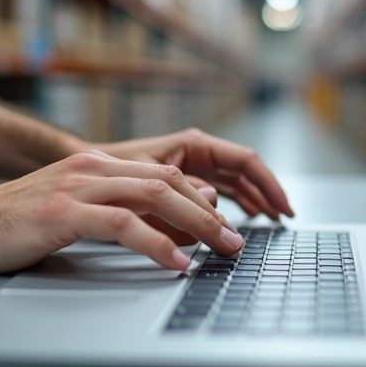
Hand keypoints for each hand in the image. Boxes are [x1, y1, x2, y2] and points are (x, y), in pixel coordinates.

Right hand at [0, 150, 245, 273]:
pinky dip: (156, 243)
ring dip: (197, 225)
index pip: (164, 174)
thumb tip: (167, 213)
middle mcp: (92, 166)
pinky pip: (123, 224)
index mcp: (96, 163)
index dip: (200, 198)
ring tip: (221, 250)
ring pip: (155, 196)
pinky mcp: (65, 211)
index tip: (225, 224)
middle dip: (210, 212)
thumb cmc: (16, 220)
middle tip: (235, 241)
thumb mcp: (72, 205)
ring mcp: (79, 186)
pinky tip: (176, 260)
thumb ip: (115, 203)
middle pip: (168, 182)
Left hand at [87, 128, 293, 220]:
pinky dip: (236, 206)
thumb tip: (216, 207)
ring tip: (271, 222)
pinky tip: (247, 219)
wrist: (81, 170)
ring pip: (236, 184)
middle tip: (284, 219)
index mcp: (194, 144)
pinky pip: (220, 193)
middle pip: (246, 173)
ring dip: (255, 202)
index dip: (269, 184)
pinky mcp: (185, 183)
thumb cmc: (109, 167)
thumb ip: (182, 194)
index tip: (283, 206)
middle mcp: (198, 153)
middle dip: (267, 194)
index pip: (245, 161)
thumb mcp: (145, 181)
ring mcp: (193, 167)